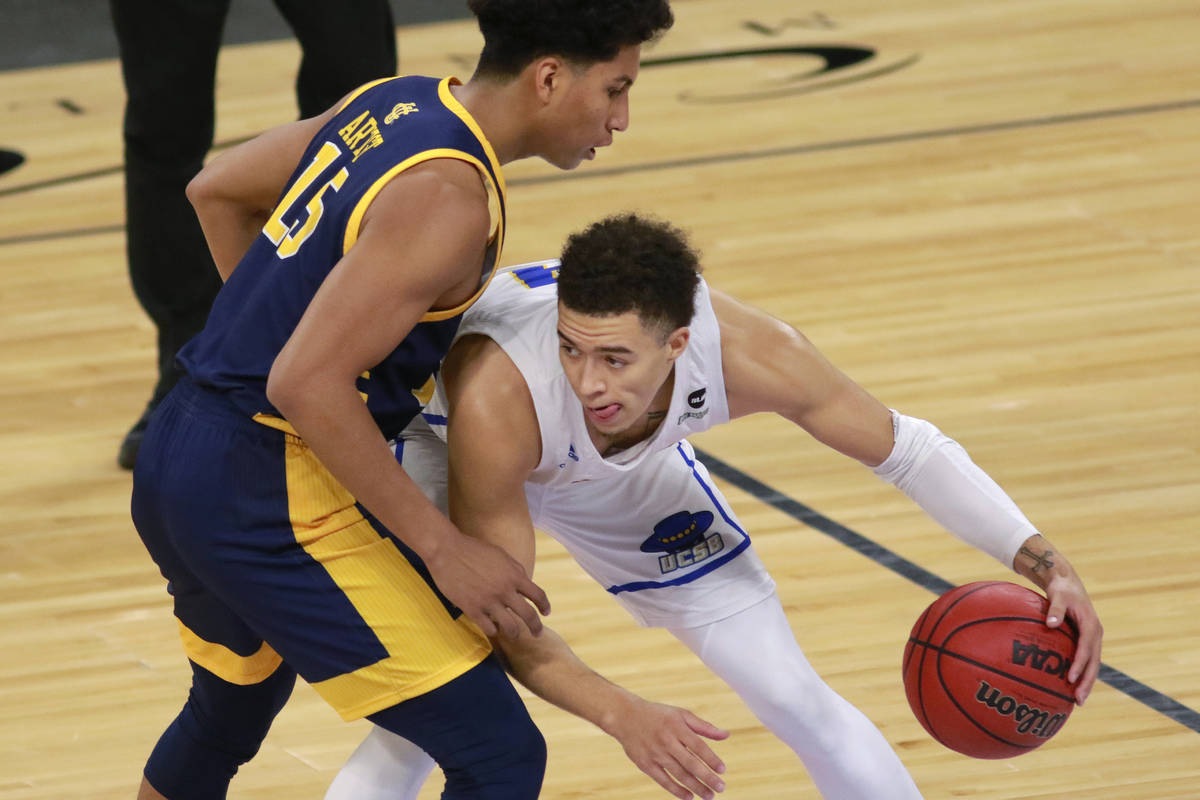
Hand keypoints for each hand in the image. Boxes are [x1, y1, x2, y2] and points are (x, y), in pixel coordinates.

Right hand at [423, 529, 549, 637]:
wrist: (447, 550)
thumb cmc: (473, 549)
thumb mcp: (501, 555)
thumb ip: (515, 570)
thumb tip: (524, 584)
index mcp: (515, 575)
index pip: (538, 595)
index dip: (545, 606)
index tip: (545, 613)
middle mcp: (505, 590)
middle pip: (529, 616)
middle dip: (536, 627)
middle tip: (537, 633)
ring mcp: (489, 601)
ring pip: (510, 627)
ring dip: (515, 634)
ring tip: (514, 635)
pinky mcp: (472, 609)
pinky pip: (489, 628)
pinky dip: (493, 630)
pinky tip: (493, 628)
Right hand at [607, 697, 728, 799]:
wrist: (625, 716)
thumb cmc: (658, 715)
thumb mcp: (681, 714)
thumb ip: (704, 726)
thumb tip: (726, 735)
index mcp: (677, 727)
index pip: (698, 746)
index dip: (711, 759)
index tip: (723, 770)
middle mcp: (667, 741)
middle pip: (690, 763)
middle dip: (707, 777)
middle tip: (721, 788)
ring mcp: (655, 754)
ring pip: (678, 774)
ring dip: (695, 787)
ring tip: (709, 796)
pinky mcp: (645, 764)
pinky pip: (663, 780)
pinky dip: (676, 790)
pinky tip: (689, 797)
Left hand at [1043, 572, 1102, 704]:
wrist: (1068, 583)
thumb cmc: (1061, 589)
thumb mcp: (1058, 595)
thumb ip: (1055, 609)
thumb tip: (1051, 623)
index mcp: (1091, 625)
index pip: (1087, 649)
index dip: (1080, 664)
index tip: (1070, 678)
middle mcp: (1095, 634)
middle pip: (1094, 662)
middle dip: (1087, 682)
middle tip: (1079, 700)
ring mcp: (1093, 638)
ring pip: (1093, 664)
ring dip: (1087, 682)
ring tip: (1078, 700)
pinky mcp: (1087, 640)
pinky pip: (1086, 660)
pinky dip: (1082, 673)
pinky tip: (1072, 686)